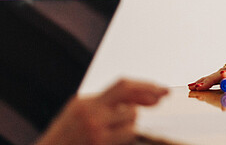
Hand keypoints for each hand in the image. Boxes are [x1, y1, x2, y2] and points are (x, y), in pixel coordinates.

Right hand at [34, 79, 166, 144]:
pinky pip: (128, 134)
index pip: (122, 86)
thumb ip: (103, 106)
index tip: (160, 90)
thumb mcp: (78, 116)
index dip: (144, 86)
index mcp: (84, 103)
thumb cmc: (63, 141)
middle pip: (128, 94)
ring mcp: (95, 129)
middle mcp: (90, 113)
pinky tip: (115, 140)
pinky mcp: (100, 143)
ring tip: (115, 132)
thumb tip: (135, 102)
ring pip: (131, 117)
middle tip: (162, 97)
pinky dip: (127, 135)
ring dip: (131, 123)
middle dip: (149, 93)